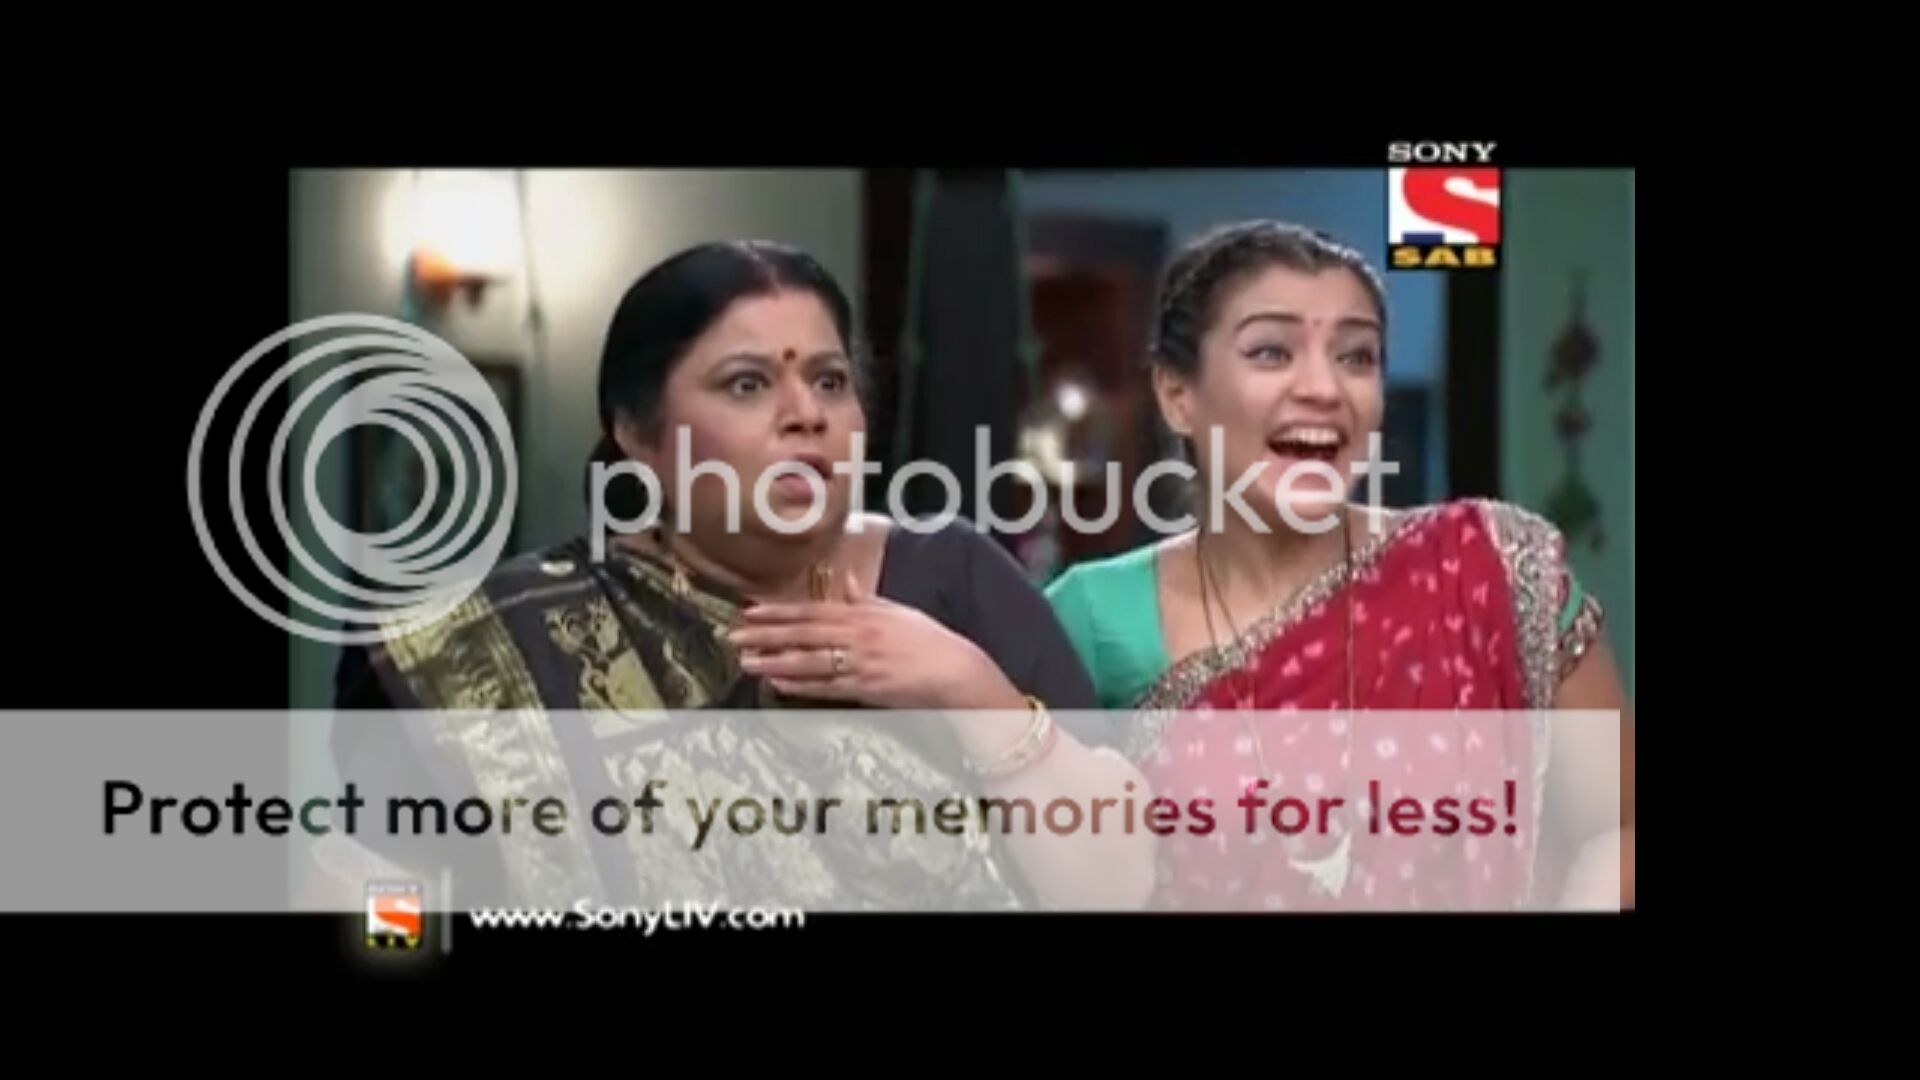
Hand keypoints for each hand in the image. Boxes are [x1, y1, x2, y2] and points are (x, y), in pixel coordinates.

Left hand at [728, 571, 1023, 709]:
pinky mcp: (867, 689)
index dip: (778, 611)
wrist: (955, 671)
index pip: (811, 610)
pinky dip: (801, 686)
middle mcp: (857, 636)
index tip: (750, 611)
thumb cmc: (927, 641)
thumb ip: (867, 599)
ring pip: (809, 661)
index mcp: (863, 614)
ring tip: (747, 662)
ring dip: (776, 662)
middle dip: (766, 635)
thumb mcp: (897, 612)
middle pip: (803, 634)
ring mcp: (860, 663)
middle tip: (734, 636)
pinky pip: (827, 688)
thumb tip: (849, 582)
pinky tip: (779, 685)